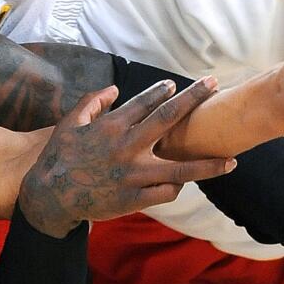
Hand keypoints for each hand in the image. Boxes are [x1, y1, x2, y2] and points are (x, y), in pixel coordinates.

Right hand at [18, 79, 235, 236]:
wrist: (51, 197)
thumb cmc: (59, 157)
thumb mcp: (70, 123)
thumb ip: (92, 102)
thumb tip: (115, 89)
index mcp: (112, 127)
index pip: (146, 102)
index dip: (164, 92)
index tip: (176, 85)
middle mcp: (127, 147)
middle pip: (169, 118)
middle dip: (194, 99)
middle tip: (213, 84)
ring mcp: (134, 175)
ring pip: (180, 167)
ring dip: (208, 164)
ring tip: (232, 161)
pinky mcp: (135, 199)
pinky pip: (166, 192)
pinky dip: (177, 186)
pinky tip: (186, 183)